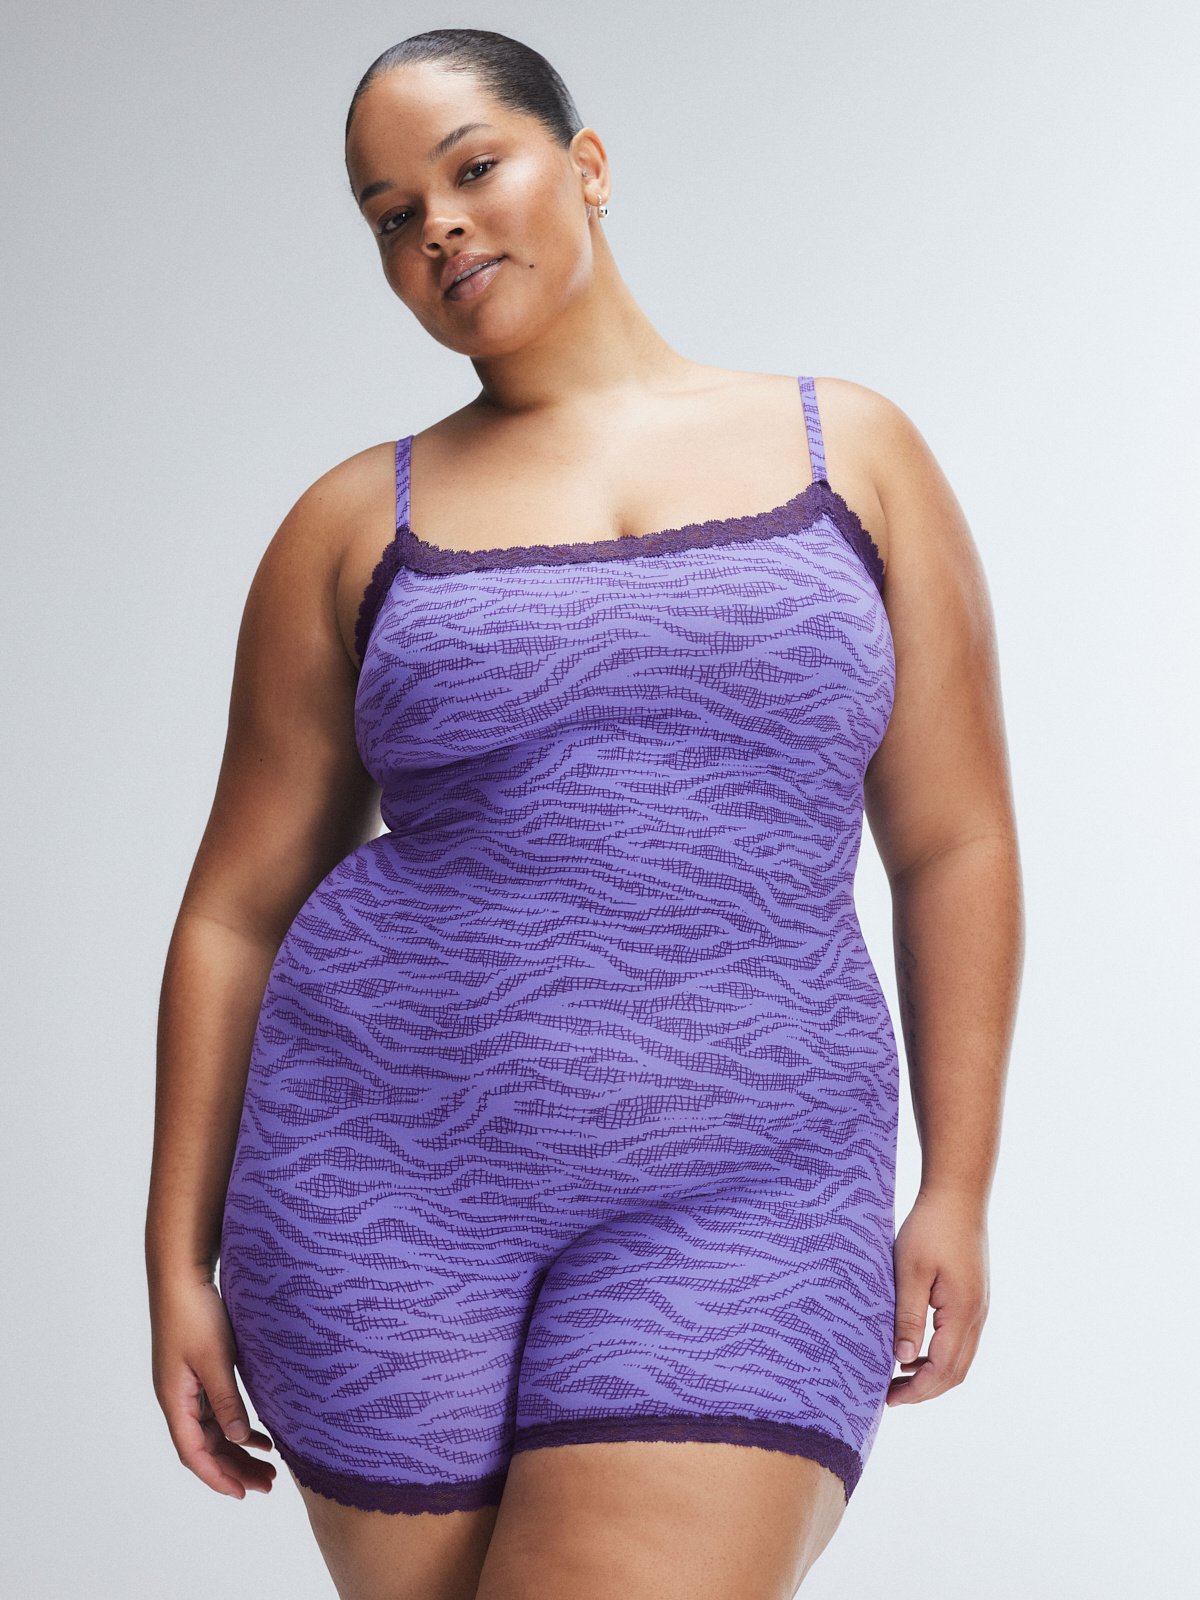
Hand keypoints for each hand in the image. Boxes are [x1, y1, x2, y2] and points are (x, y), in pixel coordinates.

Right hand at [150, 1275, 276, 1498]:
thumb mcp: (215, 1359)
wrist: (182, 1275)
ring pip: (214, 1430)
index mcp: (174, 1399)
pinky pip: (218, 1410)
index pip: (193, 1453)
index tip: (243, 1494)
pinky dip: (238, 1425)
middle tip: (269, 1484)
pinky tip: (262, 1433)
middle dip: (235, 1468)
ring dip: (238, 1449)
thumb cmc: (195, 1313)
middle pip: (206, 1447)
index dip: (217, 1477)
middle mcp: (178, 1398)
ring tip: (271, 1464)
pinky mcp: (199, 1371)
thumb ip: (227, 1400)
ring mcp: (188, 1385)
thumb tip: (237, 1439)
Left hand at [887, 1188, 989, 1405]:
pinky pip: (959, 1339)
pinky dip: (939, 1354)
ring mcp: (978, 1306)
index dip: (917, 1390)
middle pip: (956, 1371)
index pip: (943, 1370)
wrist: (957, 1195)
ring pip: (960, 1357)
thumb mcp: (910, 1271)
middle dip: (925, 1389)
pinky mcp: (973, 1296)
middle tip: (891, 1395)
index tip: (889, 1398)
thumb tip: (903, 1358)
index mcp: (962, 1313)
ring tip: (898, 1375)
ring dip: (932, 1373)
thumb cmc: (930, 1228)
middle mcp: (977, 1315)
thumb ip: (907, 1316)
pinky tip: (914, 1347)